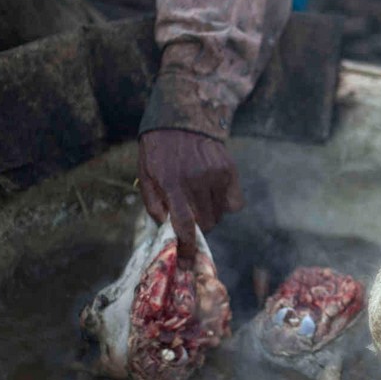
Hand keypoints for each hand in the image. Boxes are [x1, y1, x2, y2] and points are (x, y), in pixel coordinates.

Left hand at [138, 129, 243, 267]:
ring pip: (220, 215)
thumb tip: (166, 227)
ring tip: (200, 200)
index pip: (185, 225)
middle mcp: (196, 181)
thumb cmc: (159, 149)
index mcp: (172, 184)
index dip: (187, 248)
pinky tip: (215, 194)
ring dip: (211, 215)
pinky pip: (235, 203)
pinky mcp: (230, 171)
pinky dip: (226, 205)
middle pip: (206, 224)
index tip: (187, 262)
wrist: (181, 117)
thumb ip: (153, 203)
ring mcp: (216, 176)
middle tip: (191, 217)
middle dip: (198, 227)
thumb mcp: (145, 174)